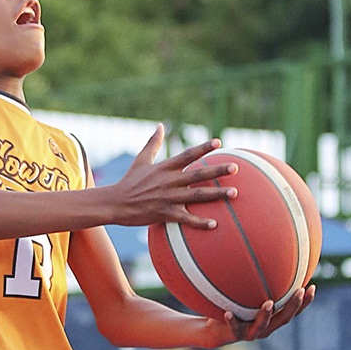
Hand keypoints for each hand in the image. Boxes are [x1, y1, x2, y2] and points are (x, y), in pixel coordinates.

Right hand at [110, 125, 237, 228]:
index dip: (203, 148)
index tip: (218, 142)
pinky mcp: (165, 213)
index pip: (187, 155)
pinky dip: (200, 222)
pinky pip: (186, 218)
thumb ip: (153, 142)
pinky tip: (215, 224)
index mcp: (164, 167)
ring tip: (235, 193)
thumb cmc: (129, 181)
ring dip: (217, 194)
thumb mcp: (141, 160)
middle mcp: (169, 181)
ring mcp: (168, 198)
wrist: (115, 203)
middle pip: (197, 174)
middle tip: (235, 167)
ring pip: (197, 195)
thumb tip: (161, 125)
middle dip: (217, 170)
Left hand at [211, 284, 315, 342]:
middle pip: (284, 318)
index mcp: (272, 319)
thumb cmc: (235, 309)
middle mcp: (266, 327)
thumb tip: (262, 256)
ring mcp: (251, 332)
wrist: (217, 330)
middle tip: (300, 290)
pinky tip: (227, 312)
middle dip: (294, 305)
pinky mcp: (235, 334)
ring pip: (262, 325)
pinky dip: (232, 321)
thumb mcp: (246, 296)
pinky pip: (233, 327)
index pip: (293, 310)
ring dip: (266, 314)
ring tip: (268, 303)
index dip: (305, 302)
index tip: (312, 287)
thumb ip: (256, 284)